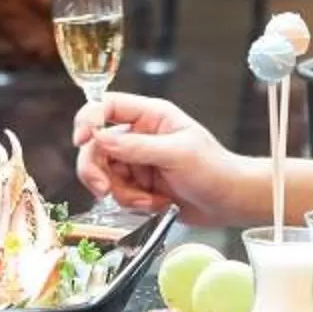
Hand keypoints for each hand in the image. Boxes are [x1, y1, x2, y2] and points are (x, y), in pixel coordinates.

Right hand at [75, 92, 248, 223]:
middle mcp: (138, 135)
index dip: (88, 120)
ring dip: (122, 193)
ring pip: (104, 174)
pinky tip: (155, 204)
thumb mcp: (177, 154)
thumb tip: (99, 139)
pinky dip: (133, 203)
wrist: (230, 202)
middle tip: (104, 190)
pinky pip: (117, 193)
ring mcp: (136, 161)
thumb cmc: (214, 170)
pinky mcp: (138, 185)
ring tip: (149, 200)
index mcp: (150, 116)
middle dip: (97, 170)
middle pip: (96, 146)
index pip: (106, 107)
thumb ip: (137, 147)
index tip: (82, 140)